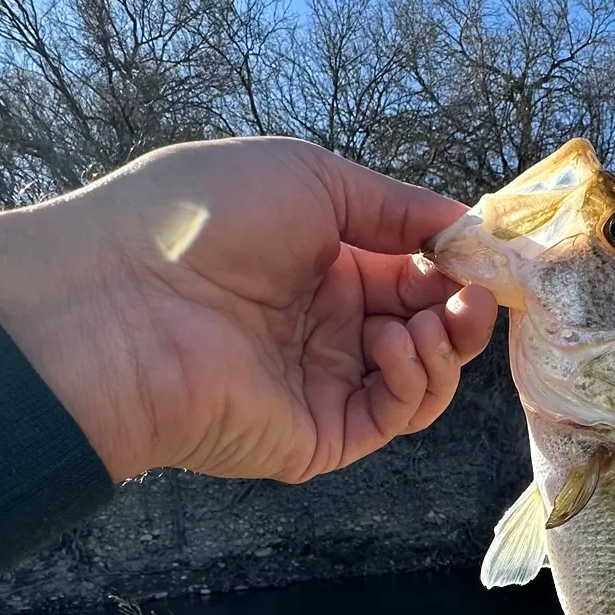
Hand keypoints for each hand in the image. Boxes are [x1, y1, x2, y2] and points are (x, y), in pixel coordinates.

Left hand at [0, 138, 496, 482]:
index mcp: (321, 264)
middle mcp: (326, 327)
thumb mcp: (313, 178)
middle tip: (481, 293)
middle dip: (462, 308)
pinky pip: (393, 414)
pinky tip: (396, 342)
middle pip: (427, 328)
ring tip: (431, 318)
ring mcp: (323, 384)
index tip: (489, 254)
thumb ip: (394, 204)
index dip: (455, 265)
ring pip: (422, 379)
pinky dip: (415, 380)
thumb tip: (463, 224)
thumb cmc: (206, 218)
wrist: (125, 296)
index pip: (412, 272)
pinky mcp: (319, 435)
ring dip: (445, 345)